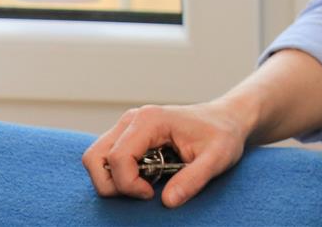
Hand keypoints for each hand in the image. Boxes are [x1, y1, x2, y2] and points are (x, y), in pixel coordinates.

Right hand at [83, 100, 248, 207]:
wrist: (227, 120)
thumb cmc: (223, 134)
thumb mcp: (218, 158)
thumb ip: (194, 178)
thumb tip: (168, 201)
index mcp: (150, 120)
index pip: (117, 159)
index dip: (129, 184)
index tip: (151, 194)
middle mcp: (133, 119)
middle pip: (95, 158)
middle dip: (111, 184)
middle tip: (143, 192)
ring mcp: (127, 126)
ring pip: (95, 158)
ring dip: (112, 179)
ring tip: (143, 184)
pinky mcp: (128, 135)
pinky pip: (106, 158)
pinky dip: (117, 174)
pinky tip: (145, 176)